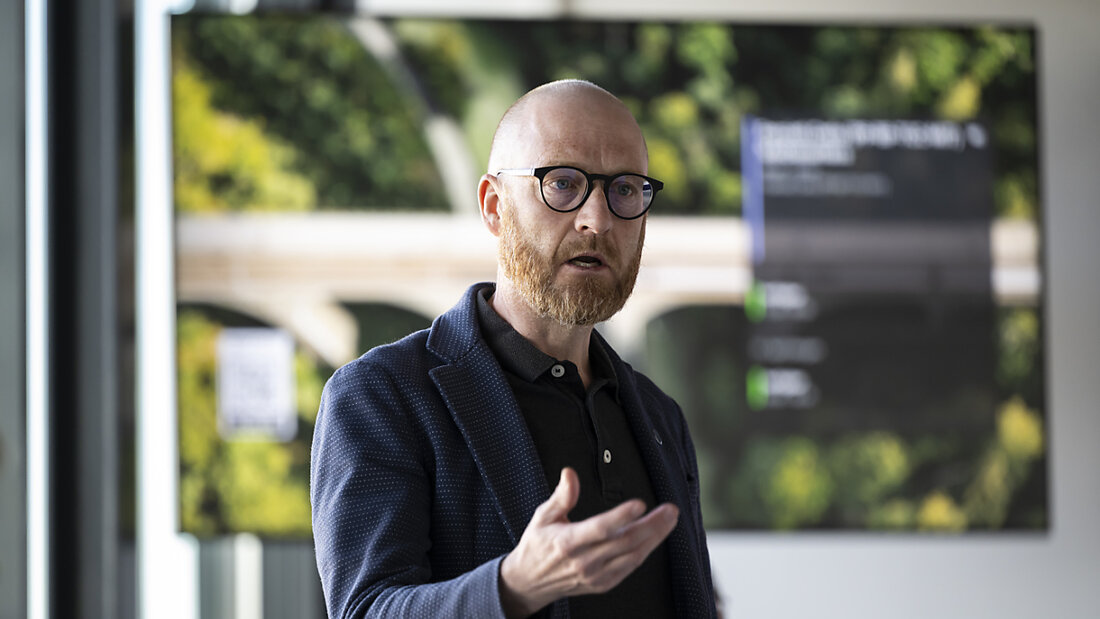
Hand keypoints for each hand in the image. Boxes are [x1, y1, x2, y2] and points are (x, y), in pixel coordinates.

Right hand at [498, 467, 679, 617]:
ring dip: (655, 537)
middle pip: (625, 542)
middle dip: (651, 524)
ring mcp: (595, 575)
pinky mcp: (602, 584)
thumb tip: (570, 473)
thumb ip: (561, 496)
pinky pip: (630, 568)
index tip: (640, 503)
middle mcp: (584, 561)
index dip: (621, 516)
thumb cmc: (537, 546)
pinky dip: (645, 552)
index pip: (600, 528)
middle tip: (670, 509)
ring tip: (669, 520)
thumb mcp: (542, 516)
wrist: (529, 582)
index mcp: (568, 542)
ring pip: (632, 556)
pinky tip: (655, 537)